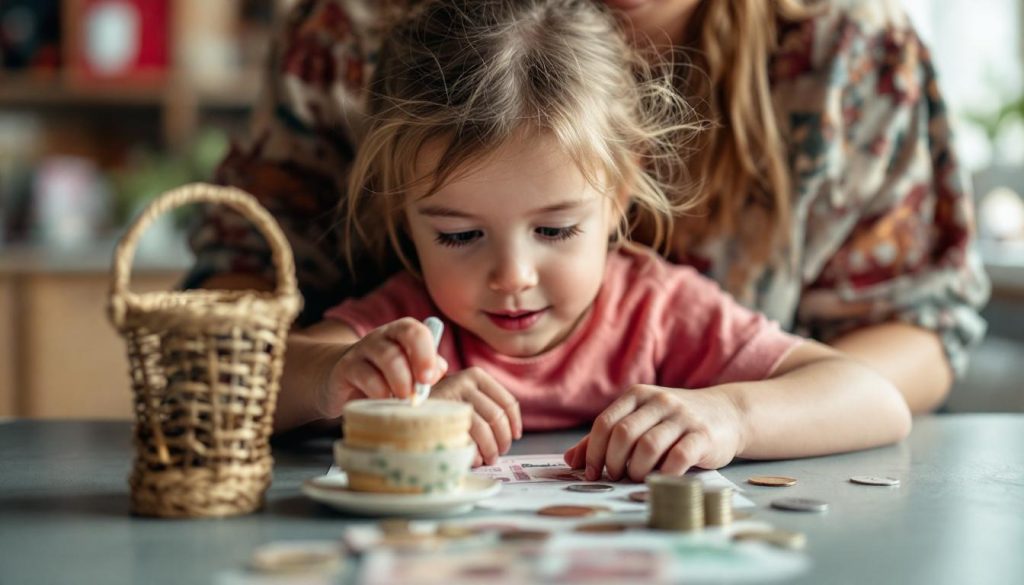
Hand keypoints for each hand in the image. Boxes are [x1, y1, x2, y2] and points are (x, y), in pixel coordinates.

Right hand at [320, 318, 446, 417]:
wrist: (343, 381)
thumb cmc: (386, 376)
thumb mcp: (409, 371)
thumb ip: (428, 368)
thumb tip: (438, 369)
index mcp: (401, 332)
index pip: (415, 331)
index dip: (425, 353)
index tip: (428, 379)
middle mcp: (381, 337)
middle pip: (399, 343)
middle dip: (412, 370)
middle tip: (416, 394)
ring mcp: (361, 350)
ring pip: (385, 357)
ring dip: (398, 382)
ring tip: (402, 399)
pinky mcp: (345, 368)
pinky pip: (365, 377)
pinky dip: (378, 392)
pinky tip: (383, 401)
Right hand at [429, 367, 522, 466]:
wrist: (408, 405)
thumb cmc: (443, 405)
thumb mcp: (466, 395)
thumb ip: (488, 406)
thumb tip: (511, 434)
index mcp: (476, 375)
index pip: (506, 401)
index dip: (515, 423)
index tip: (515, 437)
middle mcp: (463, 381)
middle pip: (496, 416)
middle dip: (502, 440)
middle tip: (499, 453)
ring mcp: (449, 398)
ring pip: (483, 429)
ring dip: (490, 450)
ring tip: (488, 459)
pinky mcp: (437, 415)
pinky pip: (464, 438)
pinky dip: (473, 453)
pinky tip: (473, 459)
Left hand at [563, 385, 743, 481]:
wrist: (727, 414)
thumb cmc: (674, 423)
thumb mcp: (640, 421)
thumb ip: (605, 439)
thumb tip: (570, 460)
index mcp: (638, 396)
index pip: (605, 423)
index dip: (593, 451)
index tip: (592, 473)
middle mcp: (659, 401)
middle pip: (623, 434)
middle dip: (613, 462)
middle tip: (615, 477)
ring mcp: (683, 417)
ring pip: (648, 446)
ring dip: (636, 470)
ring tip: (637, 478)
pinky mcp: (703, 436)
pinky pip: (678, 457)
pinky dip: (664, 474)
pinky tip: (660, 480)